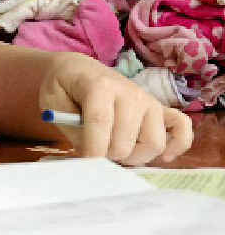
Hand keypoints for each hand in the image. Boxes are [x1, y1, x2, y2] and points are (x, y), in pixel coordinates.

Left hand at [38, 52, 193, 165]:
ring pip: (153, 143)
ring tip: (115, 151)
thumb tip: (91, 159)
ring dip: (134, 156)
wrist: (77, 70)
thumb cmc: (63, 89)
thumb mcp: (53, 105)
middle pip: (126, 140)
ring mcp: (149, 101)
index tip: (86, 164)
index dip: (93, 148)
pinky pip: (182, 129)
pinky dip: (176, 145)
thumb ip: (71, 130)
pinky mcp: (161, 109)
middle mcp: (130, 92)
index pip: (100, 121)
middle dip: (108, 155)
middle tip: (95, 152)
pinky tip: (162, 156)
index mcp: (99, 86)